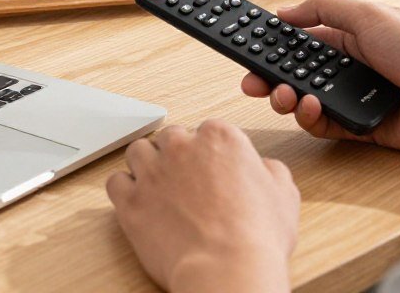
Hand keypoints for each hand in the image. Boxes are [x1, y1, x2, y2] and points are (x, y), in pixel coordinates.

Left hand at [107, 121, 298, 292]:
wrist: (226, 269)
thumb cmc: (256, 237)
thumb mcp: (283, 195)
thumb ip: (268, 170)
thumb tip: (262, 167)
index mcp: (219, 138)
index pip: (208, 131)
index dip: (210, 153)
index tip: (212, 170)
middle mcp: (181, 146)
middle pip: (170, 138)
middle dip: (177, 156)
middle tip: (187, 183)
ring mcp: (152, 171)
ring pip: (138, 152)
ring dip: (147, 166)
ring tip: (159, 188)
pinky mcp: (130, 199)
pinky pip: (116, 182)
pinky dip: (125, 190)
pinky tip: (138, 202)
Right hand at [241, 0, 399, 151]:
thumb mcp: (367, 14)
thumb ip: (323, 9)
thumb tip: (286, 11)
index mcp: (347, 38)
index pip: (299, 41)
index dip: (273, 45)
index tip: (249, 49)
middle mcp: (347, 68)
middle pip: (294, 73)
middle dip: (269, 77)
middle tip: (251, 81)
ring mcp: (351, 98)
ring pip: (302, 100)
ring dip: (285, 98)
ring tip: (283, 95)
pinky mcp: (358, 126)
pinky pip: (322, 125)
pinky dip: (309, 117)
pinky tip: (309, 107)